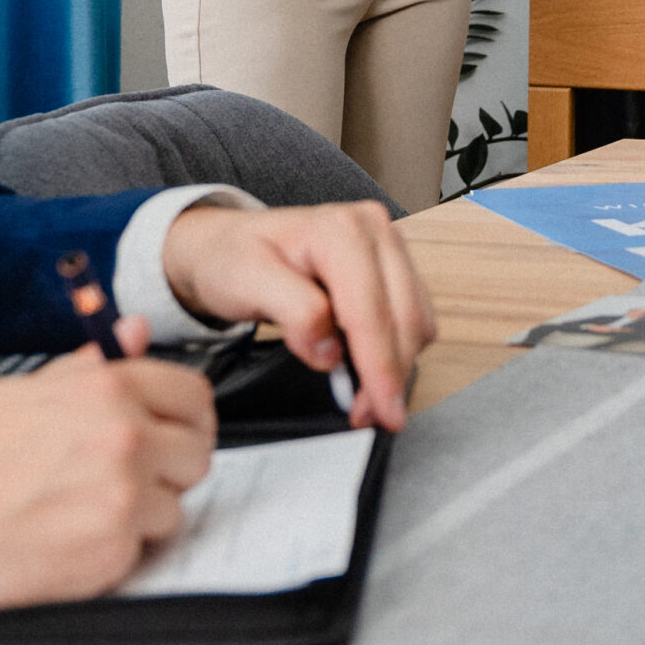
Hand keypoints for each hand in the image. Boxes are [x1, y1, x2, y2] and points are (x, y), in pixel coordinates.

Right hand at [0, 339, 215, 612]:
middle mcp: (125, 437)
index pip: (194, 396)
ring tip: (82, 511)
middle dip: (168, 469)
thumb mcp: (24, 390)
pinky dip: (115, 550)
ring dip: (141, 515)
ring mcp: (123, 497)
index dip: (186, 418)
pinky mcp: (112, 552)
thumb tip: (136, 331)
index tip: (172, 433)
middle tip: (124, 480)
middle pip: (197, 455)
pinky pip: (144, 550)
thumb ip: (91, 365)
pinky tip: (69, 539)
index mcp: (106, 388)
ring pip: (175, 507)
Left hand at [161, 199, 437, 430]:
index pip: (371, 312)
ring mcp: (388, 247)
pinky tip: (365, 365)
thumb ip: (293, 311)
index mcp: (341, 231)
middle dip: (389, 374)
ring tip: (361, 393)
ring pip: (416, 322)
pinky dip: (395, 351)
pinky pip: (413, 319)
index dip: (379, 367)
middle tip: (366, 413)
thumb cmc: (235, 258)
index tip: (382, 410)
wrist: (228, 246)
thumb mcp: (248, 282)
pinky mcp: (395, 267)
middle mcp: (373, 231)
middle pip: (403, 318)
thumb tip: (330, 348)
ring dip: (395, 365)